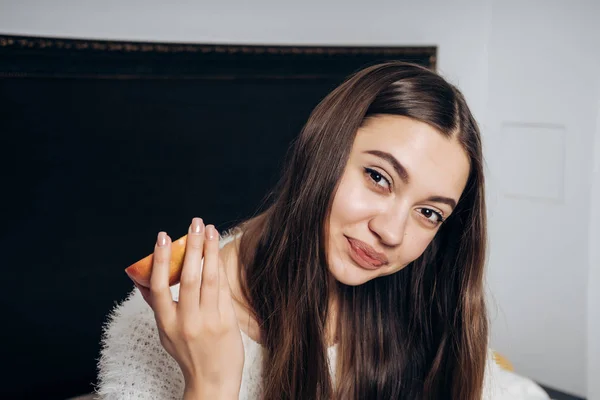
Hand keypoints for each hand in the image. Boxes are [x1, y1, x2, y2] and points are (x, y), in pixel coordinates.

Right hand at [134, 218, 243, 397]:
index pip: (159, 287)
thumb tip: (141, 279)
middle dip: (192, 247)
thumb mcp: (165, 332)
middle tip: (195, 224)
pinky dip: (220, 268)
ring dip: (210, 251)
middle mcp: (187, 322)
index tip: (163, 236)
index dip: (160, 259)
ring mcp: (208, 322)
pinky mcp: (227, 322)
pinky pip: (223, 289)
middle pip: (189, 278)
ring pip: (210, 279)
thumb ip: (156, 305)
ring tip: (210, 230)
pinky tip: (219, 251)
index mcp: (167, 323)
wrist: (212, 381)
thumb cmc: (187, 353)